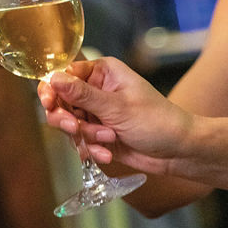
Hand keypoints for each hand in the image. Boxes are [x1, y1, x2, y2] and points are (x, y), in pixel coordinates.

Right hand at [37, 58, 192, 176]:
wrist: (177, 151)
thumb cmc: (156, 120)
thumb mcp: (117, 107)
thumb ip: (83, 95)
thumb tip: (53, 78)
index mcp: (102, 72)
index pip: (64, 75)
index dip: (52, 89)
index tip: (50, 104)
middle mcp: (96, 90)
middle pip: (61, 102)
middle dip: (68, 119)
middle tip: (75, 129)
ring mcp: (96, 114)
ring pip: (69, 125)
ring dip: (85, 137)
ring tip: (107, 141)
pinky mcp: (98, 135)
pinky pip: (80, 142)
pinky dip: (91, 150)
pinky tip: (107, 155)